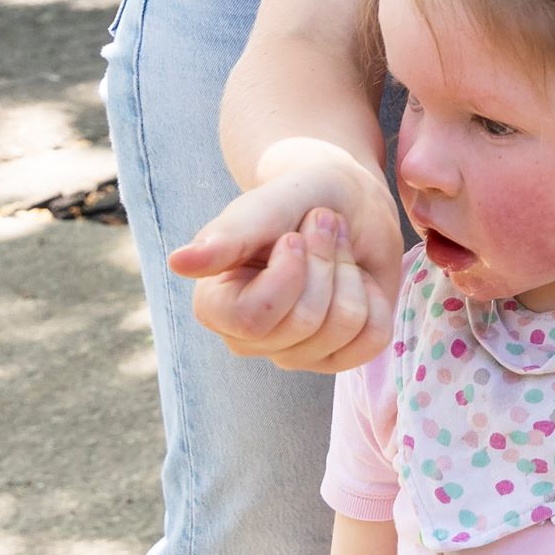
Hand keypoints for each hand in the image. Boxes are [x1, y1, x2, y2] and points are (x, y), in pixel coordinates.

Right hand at [169, 151, 402, 371]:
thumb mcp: (266, 205)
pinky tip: (355, 276)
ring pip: (344, 326)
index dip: (289, 272)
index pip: (254, 318)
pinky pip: (373, 339)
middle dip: (326, 260)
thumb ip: (227, 236)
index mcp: (215, 306)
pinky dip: (376, 296)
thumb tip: (178, 262)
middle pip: (306, 321)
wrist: (345, 198)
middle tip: (321, 228)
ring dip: (349, 270)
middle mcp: (249, 340)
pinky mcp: (338, 356)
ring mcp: (294, 353)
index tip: (294, 236)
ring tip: (335, 245)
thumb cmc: (297, 198)